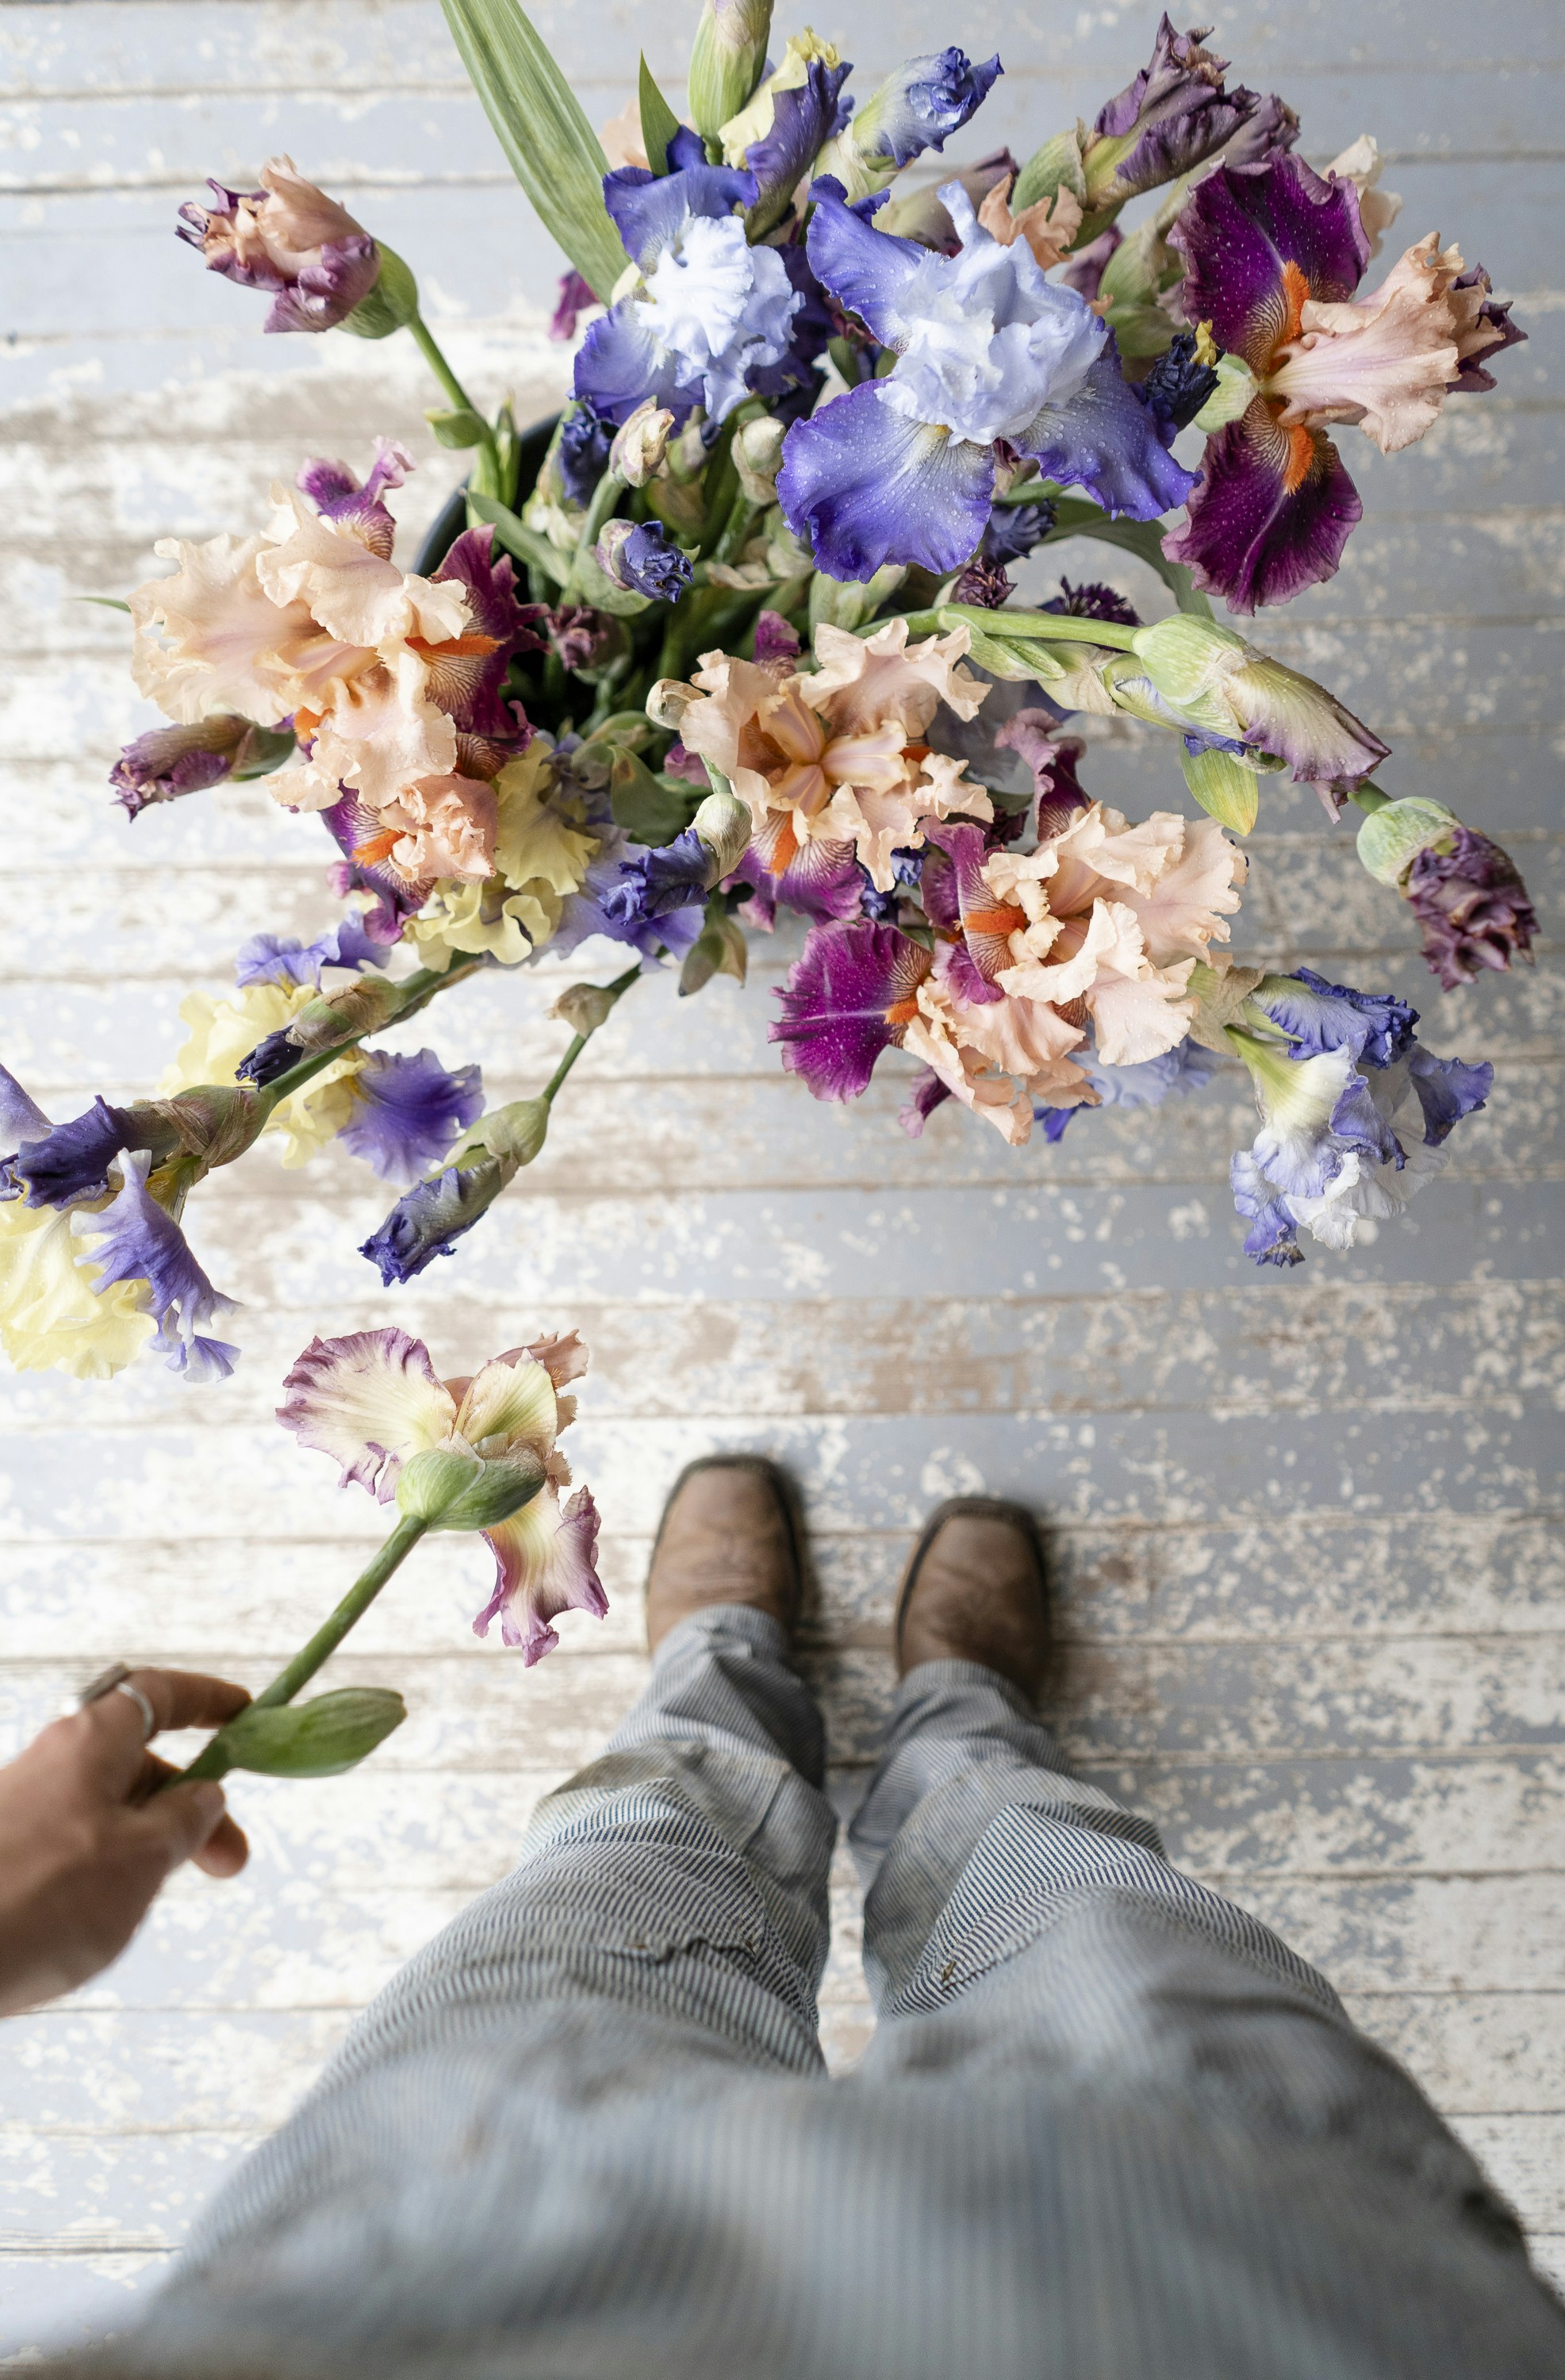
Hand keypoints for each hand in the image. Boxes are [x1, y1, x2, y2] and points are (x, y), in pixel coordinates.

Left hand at [0, 1669, 251, 2016]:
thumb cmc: (43, 1895)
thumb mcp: (143, 1857)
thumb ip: (184, 1821)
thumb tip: (204, 1797)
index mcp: (90, 1740)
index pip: (158, 1694)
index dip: (206, 1699)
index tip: (243, 1714)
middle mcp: (53, 1763)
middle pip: (136, 1760)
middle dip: (192, 1801)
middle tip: (229, 1858)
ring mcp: (23, 1809)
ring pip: (105, 1808)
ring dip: (150, 1841)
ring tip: (160, 1896)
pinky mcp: (4, 1857)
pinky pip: (73, 1843)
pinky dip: (109, 1865)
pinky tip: (106, 1915)